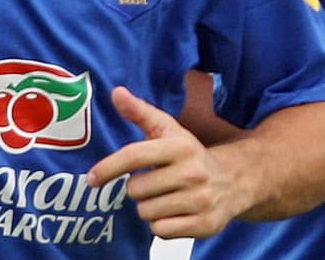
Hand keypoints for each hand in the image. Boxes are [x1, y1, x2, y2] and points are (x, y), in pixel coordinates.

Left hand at [88, 86, 243, 239]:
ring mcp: (200, 200)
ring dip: (149, 208)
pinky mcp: (204, 225)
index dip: (108, 168)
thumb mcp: (167, 130)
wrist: (233, 181)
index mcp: (180, 146)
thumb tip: (116, 92)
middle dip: (138, 189)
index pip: (134, 156)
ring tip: (165, 197)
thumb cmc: (189, 155)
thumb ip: (140, 112)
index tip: (92, 178)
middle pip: (136, 190)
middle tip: (154, 183)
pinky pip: (161, 231)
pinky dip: (161, 225)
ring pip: (146, 212)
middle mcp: (193, 172)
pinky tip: (174, 213)